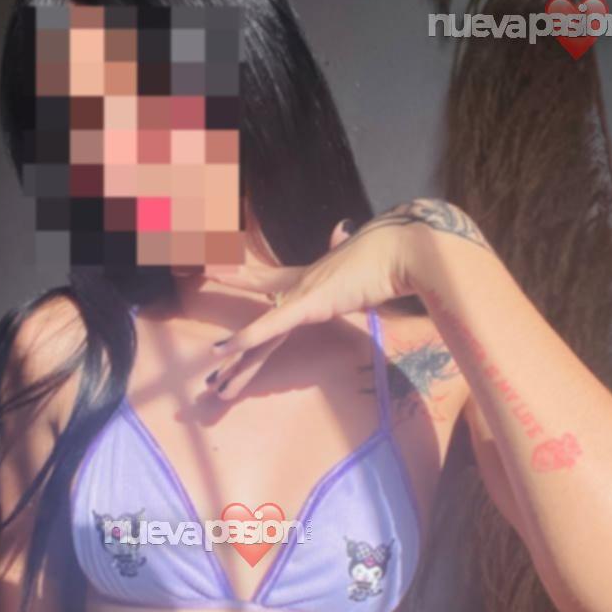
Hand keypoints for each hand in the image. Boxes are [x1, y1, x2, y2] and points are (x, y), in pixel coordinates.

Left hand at [203, 199, 489, 399]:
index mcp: (309, 278)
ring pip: (260, 335)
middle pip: (258, 319)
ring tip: (213, 385)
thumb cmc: (387, 256)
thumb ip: (344, 246)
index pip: (267, 281)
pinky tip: (223, 350)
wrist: (403, 249)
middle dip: (234, 343)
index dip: (242, 278)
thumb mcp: (358, 258)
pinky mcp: (307, 303)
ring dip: (237, 363)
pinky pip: (270, 326)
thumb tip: (341, 226)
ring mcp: (300, 295)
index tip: (217, 272)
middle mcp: (298, 286)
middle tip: (208, 353)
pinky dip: (246, 338)